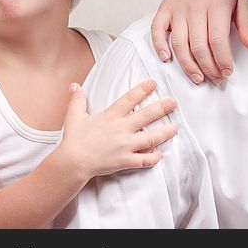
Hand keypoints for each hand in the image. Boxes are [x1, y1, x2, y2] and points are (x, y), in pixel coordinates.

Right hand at [58, 80, 177, 179]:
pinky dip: (154, 157)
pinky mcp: (125, 161)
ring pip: (151, 138)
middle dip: (163, 107)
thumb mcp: (74, 117)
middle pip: (147, 115)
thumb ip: (77, 100)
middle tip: (174, 103)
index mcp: (111, 116)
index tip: (154, 83)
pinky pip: (145, 160)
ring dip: (165, 132)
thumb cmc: (73, 140)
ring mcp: (125, 146)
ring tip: (175, 128)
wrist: (72, 163)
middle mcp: (121, 129)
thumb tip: (74, 85)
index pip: (130, 99)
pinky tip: (160, 153)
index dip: (143, 89)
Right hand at [151, 0, 247, 84]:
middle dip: (208, 67)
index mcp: (217, 4)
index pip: (218, 39)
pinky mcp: (165, 8)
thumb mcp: (243, 0)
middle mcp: (195, 7)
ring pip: (179, 43)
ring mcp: (178, 8)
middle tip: (215, 78)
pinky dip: (159, 45)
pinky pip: (157, 29)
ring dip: (188, 65)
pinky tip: (167, 58)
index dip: (222, 60)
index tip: (227, 72)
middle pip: (199, 45)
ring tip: (198, 77)